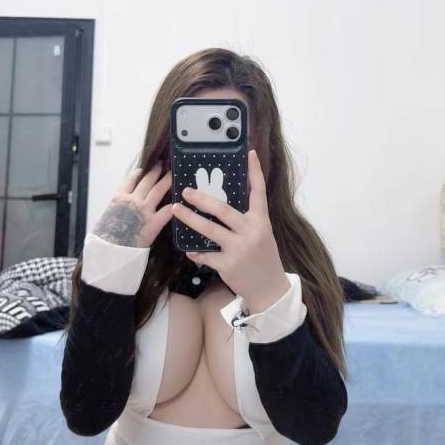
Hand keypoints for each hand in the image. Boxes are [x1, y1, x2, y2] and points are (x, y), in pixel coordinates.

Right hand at [93, 163, 172, 247]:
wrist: (108, 251)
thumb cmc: (103, 236)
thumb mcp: (106, 215)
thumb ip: (116, 208)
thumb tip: (120, 208)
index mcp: (119, 197)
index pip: (130, 180)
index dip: (139, 173)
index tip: (144, 169)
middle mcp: (133, 199)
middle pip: (147, 181)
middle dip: (156, 171)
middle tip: (163, 163)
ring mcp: (144, 210)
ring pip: (159, 190)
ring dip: (167, 180)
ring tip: (173, 173)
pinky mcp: (154, 223)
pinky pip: (167, 211)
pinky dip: (175, 204)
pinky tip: (181, 200)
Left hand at [171, 149, 289, 310]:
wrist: (269, 290)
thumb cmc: (263, 258)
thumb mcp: (262, 235)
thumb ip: (246, 220)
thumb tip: (223, 203)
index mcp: (261, 221)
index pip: (258, 192)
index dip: (254, 172)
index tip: (250, 154)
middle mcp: (251, 232)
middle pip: (223, 209)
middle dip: (202, 198)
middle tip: (186, 190)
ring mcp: (239, 249)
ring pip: (209, 230)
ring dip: (189, 219)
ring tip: (176, 210)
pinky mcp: (228, 265)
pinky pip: (206, 255)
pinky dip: (196, 252)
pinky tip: (189, 249)